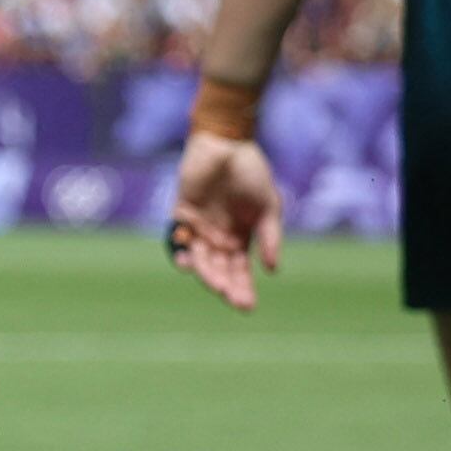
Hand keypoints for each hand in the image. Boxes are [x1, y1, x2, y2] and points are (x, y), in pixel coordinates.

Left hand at [168, 129, 282, 313]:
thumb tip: (273, 270)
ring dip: (207, 273)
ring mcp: (198, 227)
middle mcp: (217, 237)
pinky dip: (181, 249)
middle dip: (227, 287)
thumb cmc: (251, 172)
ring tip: (217, 284)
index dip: (243, 288)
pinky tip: (188, 258)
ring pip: (200, 259)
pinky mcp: (181, 213)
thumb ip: (270, 237)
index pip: (240, 270)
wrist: (228, 143)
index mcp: (240, 238)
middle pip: (219, 270)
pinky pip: (178, 238)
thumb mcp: (269, 206)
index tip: (248, 306)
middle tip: (235, 300)